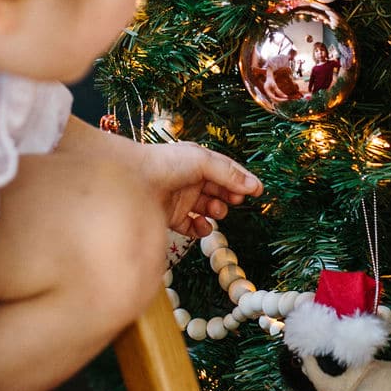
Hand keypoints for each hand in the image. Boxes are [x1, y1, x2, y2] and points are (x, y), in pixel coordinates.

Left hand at [136, 141, 262, 236]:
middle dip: (229, 196)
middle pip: (219, 190)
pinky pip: (192, 226)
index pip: (226, 171)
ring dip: (216, 212)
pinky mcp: (171, 217)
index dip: (242, 180)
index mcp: (197, 161)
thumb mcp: (203, 161)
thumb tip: (254, 187)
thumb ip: (229, 174)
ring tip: (216, 211)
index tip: (257, 192)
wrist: (132, 180)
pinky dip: (200, 229)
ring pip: (207, 209)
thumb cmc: (166, 163)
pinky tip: (203, 226)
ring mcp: (180, 199)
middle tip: (235, 201)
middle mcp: (190, 179)